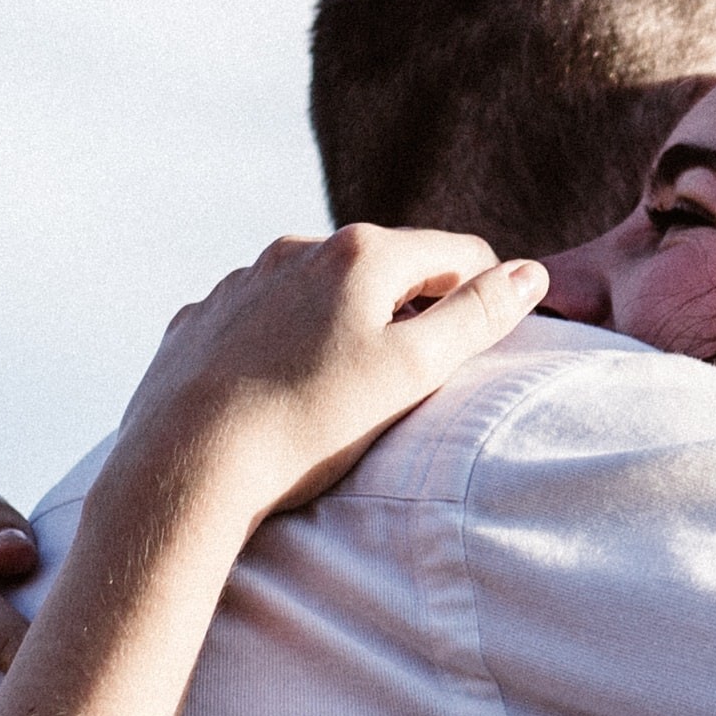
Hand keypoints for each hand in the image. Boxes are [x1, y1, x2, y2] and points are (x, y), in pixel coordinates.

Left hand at [108, 228, 548, 525]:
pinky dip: (282, 345)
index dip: (484, 296)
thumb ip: (477, 316)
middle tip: (412, 381)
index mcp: (361, 253)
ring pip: (318, 292)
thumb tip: (529, 273)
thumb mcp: (413, 372)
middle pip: (386, 268)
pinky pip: (260, 320)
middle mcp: (297, 250)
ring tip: (340, 393)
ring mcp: (242, 282)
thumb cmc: (310, 423)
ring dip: (343, 326)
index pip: (457, 253)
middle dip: (409, 311)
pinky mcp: (201, 320)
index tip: (482, 346)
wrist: (186, 465)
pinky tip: (278, 393)